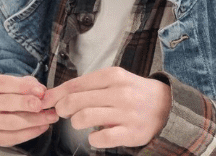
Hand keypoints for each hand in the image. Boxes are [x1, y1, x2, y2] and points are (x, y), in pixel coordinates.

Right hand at [0, 73, 59, 146]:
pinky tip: (43, 126)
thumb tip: (41, 92)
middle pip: (4, 103)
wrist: (2, 110)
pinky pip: (13, 136)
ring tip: (50, 117)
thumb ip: (31, 85)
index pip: (1, 83)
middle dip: (25, 104)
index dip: (21, 86)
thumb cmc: (13, 93)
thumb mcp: (21, 83)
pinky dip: (31, 132)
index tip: (40, 91)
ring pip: (11, 122)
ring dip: (34, 120)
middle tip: (41, 105)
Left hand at [47, 67, 170, 148]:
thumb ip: (86, 86)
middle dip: (62, 109)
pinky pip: (101, 138)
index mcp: (113, 76)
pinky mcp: (133, 133)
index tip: (46, 101)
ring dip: (76, 122)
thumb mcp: (113, 81)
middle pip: (75, 101)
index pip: (74, 84)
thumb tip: (53, 95)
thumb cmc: (133, 92)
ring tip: (80, 122)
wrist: (168, 106)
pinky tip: (95, 135)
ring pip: (84, 117)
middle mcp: (120, 92)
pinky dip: (92, 139)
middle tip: (63, 113)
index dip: (55, 95)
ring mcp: (127, 113)